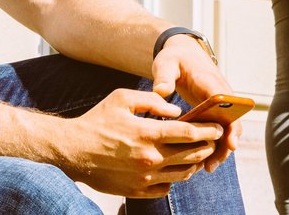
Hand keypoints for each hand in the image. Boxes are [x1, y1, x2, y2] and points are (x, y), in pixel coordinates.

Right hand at [55, 88, 223, 197]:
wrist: (71, 151)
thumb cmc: (97, 121)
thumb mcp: (123, 98)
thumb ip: (153, 101)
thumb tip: (177, 111)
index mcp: (148, 133)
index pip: (190, 133)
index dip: (208, 130)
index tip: (217, 128)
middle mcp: (150, 158)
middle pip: (192, 154)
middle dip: (207, 146)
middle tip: (212, 140)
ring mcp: (144, 177)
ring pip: (183, 173)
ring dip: (195, 163)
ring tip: (197, 154)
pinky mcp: (137, 190)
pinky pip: (166, 188)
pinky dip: (175, 178)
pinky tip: (173, 168)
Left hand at [153, 35, 239, 170]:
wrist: (183, 53)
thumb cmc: (174, 58)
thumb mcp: (166, 63)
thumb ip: (164, 76)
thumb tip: (161, 91)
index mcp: (211, 84)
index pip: (228, 107)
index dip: (232, 126)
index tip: (231, 143)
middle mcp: (222, 95)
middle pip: (232, 124)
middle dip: (226, 145)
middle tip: (211, 165)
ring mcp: (220, 105)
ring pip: (227, 130)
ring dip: (220, 149)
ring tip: (207, 167)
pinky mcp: (213, 111)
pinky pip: (218, 130)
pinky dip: (213, 144)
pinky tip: (201, 160)